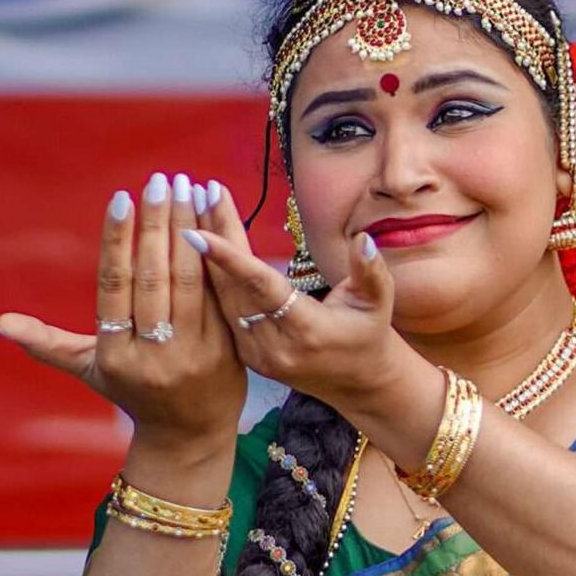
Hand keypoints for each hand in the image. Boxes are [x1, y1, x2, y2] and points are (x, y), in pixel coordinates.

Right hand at [0, 172, 247, 454]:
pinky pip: (218, 295)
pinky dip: (215, 256)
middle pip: (154, 278)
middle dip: (156, 224)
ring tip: (186, 188)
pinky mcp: (225, 350)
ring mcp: (192, 353)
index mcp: (113, 354)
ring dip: (188, 230)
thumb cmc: (132, 393)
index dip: (117, 240)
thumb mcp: (89, 371)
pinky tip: (213, 221)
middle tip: (159, 181)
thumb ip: (47, 343)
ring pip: (189, 282)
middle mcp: (152, 354)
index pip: (115, 286)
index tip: (122, 198)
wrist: (188, 437)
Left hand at [178, 194, 401, 410]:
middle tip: (200, 194)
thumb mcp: (379, 301)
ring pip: (221, 298)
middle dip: (214, 238)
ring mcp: (255, 354)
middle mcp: (273, 346)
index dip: (228, 259)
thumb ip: (370, 270)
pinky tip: (201, 247)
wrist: (355, 381)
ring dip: (206, 255)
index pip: (261, 287)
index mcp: (306, 331)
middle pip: (232, 286)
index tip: (197, 232)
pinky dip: (210, 277)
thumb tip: (362, 239)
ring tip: (196, 210)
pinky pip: (221, 311)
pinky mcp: (244, 354)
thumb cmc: (368, 334)